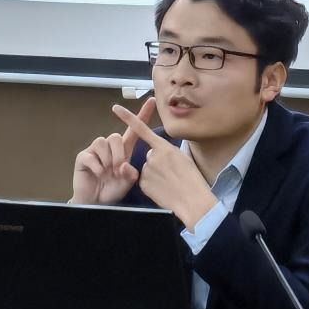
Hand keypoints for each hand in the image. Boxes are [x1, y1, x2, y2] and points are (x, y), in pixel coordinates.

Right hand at [71, 98, 156, 204]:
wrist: (95, 202)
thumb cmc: (112, 190)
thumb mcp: (127, 182)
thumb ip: (130, 173)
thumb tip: (125, 165)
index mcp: (123, 150)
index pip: (133, 129)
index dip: (142, 115)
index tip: (151, 101)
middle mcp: (109, 147)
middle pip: (115, 136)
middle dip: (118, 154)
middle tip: (117, 170)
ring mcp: (95, 151)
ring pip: (102, 142)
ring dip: (107, 160)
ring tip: (107, 172)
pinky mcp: (83, 157)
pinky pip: (91, 155)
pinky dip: (97, 167)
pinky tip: (98, 174)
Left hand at [111, 100, 218, 231]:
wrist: (192, 200)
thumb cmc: (192, 179)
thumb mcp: (183, 157)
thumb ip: (167, 152)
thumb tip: (158, 153)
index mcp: (163, 147)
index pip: (142, 129)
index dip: (128, 118)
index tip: (116, 108)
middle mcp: (152, 156)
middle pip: (150, 155)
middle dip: (158, 162)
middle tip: (173, 173)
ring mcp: (146, 170)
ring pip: (147, 169)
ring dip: (155, 175)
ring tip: (169, 183)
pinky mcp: (143, 184)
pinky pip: (145, 181)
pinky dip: (152, 185)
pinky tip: (163, 190)